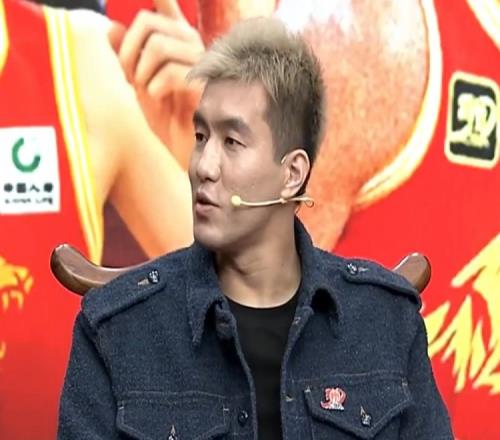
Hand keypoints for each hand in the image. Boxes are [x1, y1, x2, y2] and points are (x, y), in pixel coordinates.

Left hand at [108, 0, 203, 166]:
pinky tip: (158, 100)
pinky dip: (155, 89)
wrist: (180, 148)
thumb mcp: (137, 82)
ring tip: (143, 91)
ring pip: (158, 46)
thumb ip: (125, 54)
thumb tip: (111, 28)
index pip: (165, 4)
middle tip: (126, 77)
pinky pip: (170, 73)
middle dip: (127, 50)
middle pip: (147, 21)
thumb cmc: (160, 115)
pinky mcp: (204, 84)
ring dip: (140, 71)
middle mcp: (190, 44)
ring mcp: (200, 62)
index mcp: (175, 38)